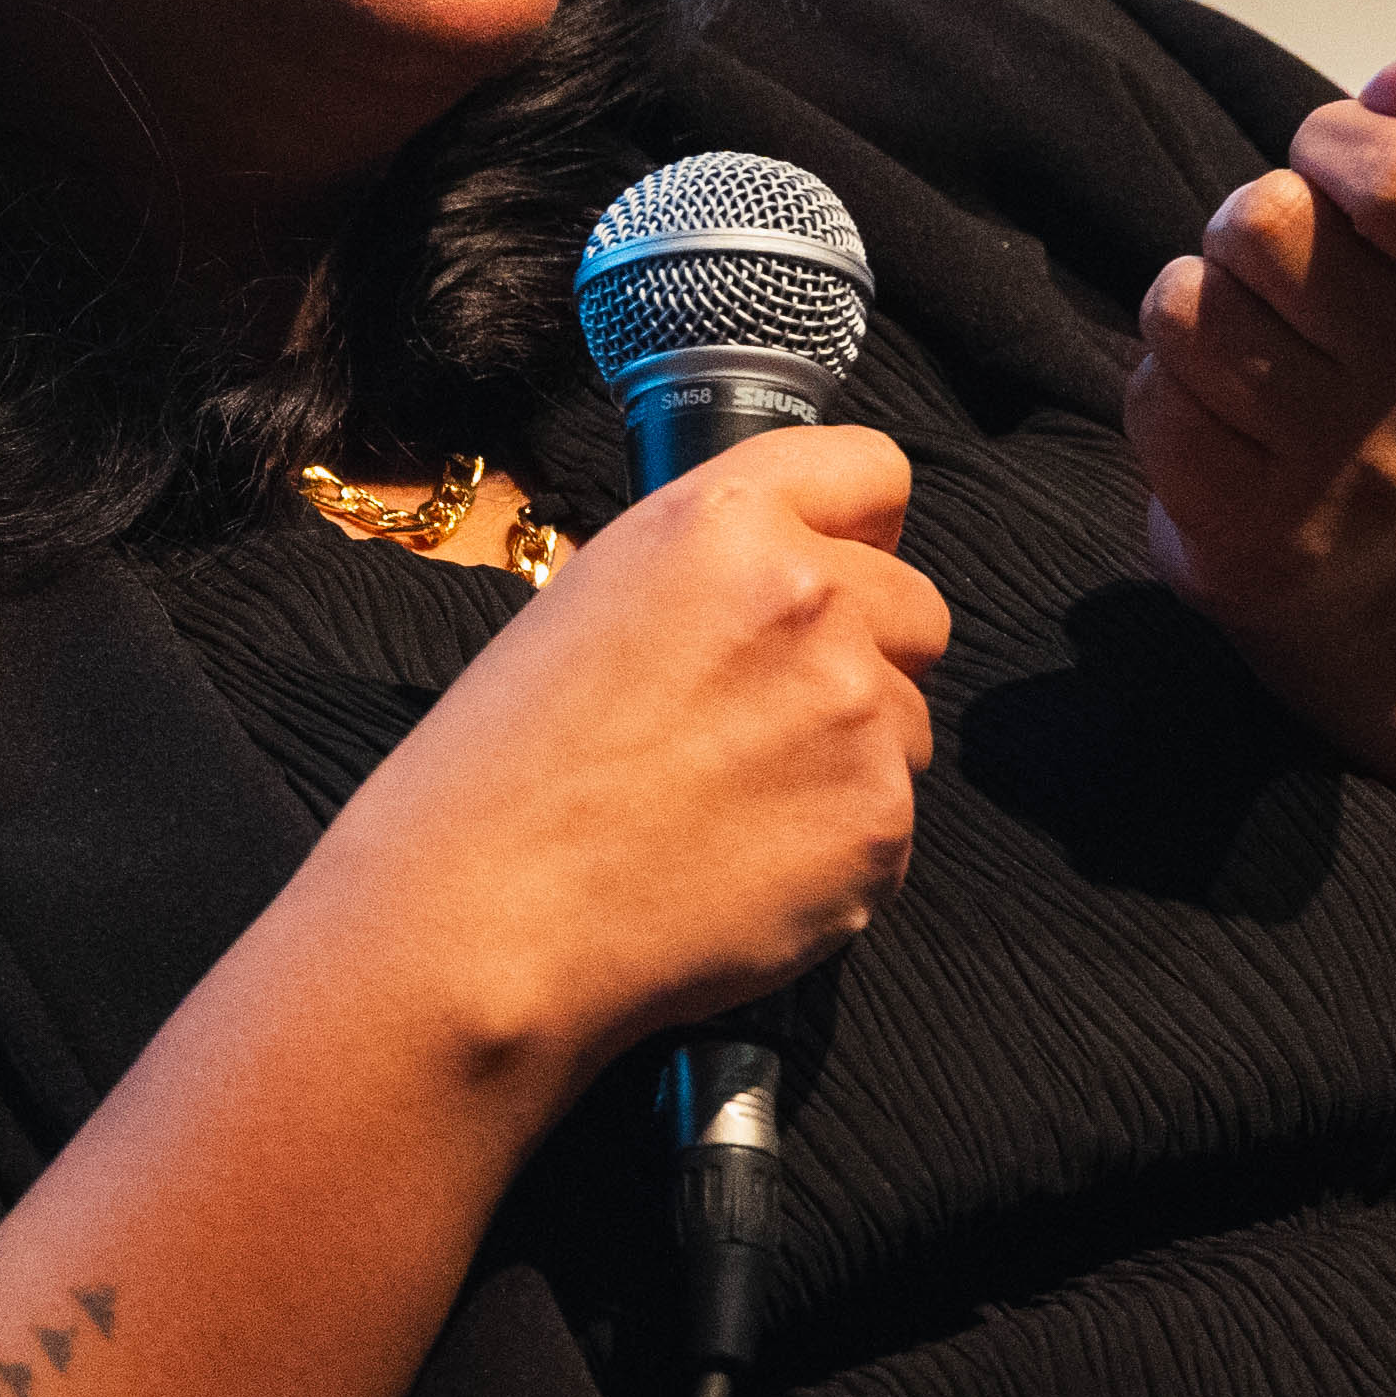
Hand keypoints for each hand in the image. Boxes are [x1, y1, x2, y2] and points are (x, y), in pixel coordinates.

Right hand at [342, 422, 941, 1081]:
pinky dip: (833, 854)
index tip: (834, 572)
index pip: (870, 471)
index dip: (857, 531)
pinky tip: (735, 871)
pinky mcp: (880, 823)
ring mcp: (855, 714)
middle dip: (864, 657)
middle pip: (916, 609)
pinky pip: (891, 825)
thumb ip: (712, 579)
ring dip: (845, 762)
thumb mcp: (588, 607)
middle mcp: (806, 597)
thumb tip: (796, 597)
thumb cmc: (499, 776)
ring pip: (906, 726)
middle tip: (757, 724)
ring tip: (723, 811)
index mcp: (719, 523)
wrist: (479, 925)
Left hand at [1127, 43, 1395, 667]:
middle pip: (1263, 222)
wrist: (1387, 556)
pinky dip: (1164, 394)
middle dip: (1247, 231)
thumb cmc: (1395, 352)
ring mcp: (1361, 473)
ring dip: (1194, 310)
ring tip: (1251, 350)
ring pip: (1188, 306)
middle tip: (1284, 283)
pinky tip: (1223, 421)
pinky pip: (1153, 398)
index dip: (1333, 142)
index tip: (1333, 172)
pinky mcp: (1264, 535)